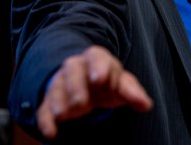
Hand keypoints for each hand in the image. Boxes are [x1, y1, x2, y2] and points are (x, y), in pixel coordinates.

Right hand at [36, 45, 152, 139]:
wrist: (86, 82)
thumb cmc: (108, 83)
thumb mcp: (121, 84)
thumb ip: (133, 92)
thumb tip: (146, 105)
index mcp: (97, 59)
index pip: (97, 57)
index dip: (98, 67)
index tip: (99, 78)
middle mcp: (77, 66)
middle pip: (72, 69)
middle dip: (76, 86)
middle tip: (81, 103)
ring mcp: (61, 82)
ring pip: (56, 86)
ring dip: (59, 101)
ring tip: (64, 115)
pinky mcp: (49, 100)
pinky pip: (44, 108)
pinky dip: (46, 120)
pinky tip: (51, 132)